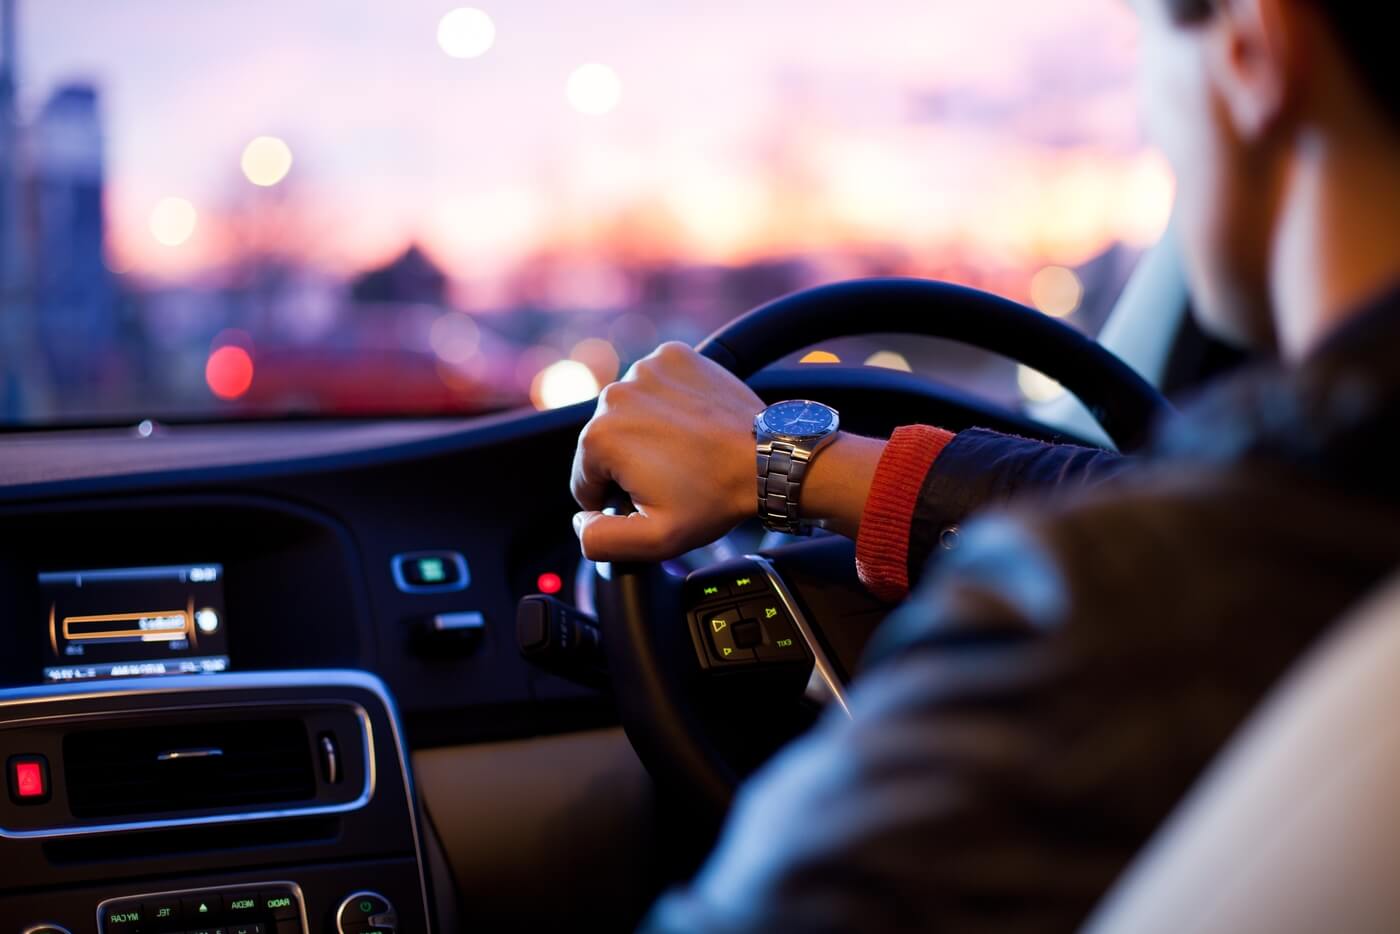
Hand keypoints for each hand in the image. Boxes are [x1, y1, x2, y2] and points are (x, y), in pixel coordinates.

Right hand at [571, 342, 762, 561]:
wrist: (767, 458)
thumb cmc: (715, 497)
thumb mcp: (654, 540)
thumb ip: (601, 540)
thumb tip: (580, 522)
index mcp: (599, 438)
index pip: (585, 479)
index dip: (615, 498)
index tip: (652, 497)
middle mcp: (614, 395)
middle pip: (605, 442)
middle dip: (630, 463)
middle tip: (674, 476)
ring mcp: (644, 369)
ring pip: (628, 412)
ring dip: (647, 430)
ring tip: (685, 450)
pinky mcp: (672, 356)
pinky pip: (654, 384)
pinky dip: (666, 402)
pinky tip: (691, 423)